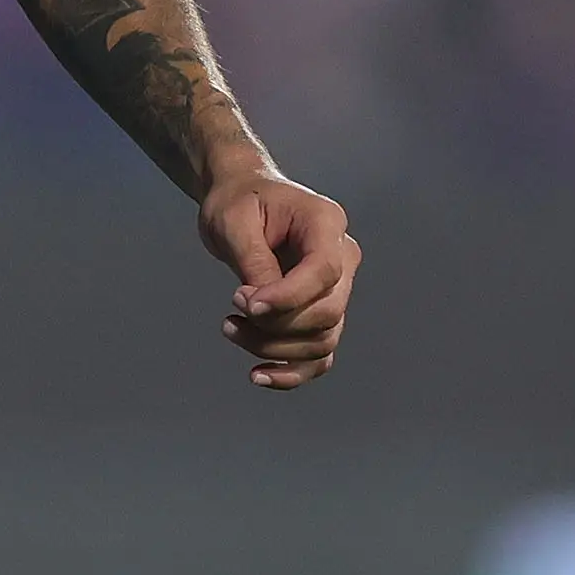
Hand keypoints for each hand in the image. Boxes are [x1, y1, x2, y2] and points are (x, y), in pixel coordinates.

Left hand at [199, 170, 357, 390]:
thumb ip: (254, 262)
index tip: (242, 302)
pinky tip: (259, 375)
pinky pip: (319, 355)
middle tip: (232, 312)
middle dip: (275, 325)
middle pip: (327, 312)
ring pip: (322, 340)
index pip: (323, 271)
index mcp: (326, 223)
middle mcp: (343, 257)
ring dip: (274, 348)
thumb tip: (262, 307)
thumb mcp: (234, 221)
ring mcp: (337, 289)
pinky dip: (292, 371)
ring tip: (230, 328)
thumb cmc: (238, 201)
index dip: (287, 297)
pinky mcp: (321, 312)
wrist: (241, 198)